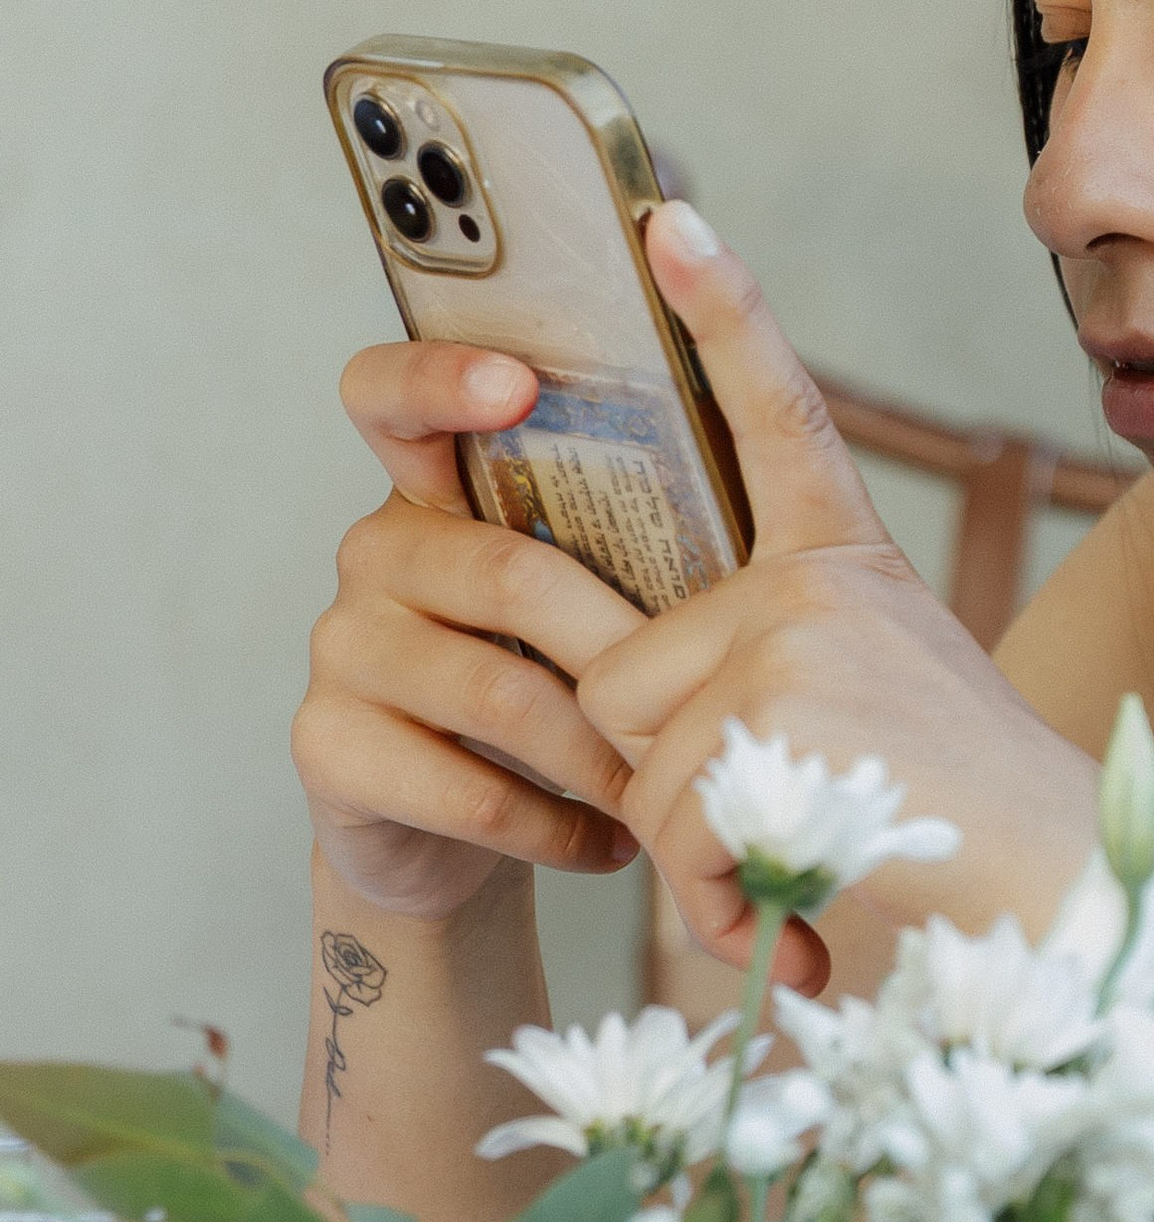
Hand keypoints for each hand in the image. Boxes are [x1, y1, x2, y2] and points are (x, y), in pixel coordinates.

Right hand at [292, 343, 647, 918]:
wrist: (456, 838)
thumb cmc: (555, 693)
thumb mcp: (592, 610)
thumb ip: (630, 548)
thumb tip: (759, 508)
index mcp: (436, 491)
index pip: (393, 395)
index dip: (442, 378)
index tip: (519, 383)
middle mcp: (374, 552)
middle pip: (508, 573)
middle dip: (622, 653)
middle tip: (699, 706)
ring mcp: (339, 647)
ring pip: (498, 693)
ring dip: (602, 757)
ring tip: (666, 793)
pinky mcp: (326, 747)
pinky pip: (469, 789)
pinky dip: (559, 826)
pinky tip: (605, 844)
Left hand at [577, 204, 1102, 991]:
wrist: (1077, 902)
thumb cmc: (967, 834)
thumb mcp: (866, 718)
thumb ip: (760, 684)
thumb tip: (618, 706)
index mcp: (844, 566)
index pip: (775, 419)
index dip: (722, 314)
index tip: (668, 220)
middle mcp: (815, 580)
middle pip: (618, 675)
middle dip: (663, 781)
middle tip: (771, 829)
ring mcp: (795, 632)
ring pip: (634, 756)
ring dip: (695, 852)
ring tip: (806, 872)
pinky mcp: (778, 703)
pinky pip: (666, 821)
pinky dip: (717, 897)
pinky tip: (807, 910)